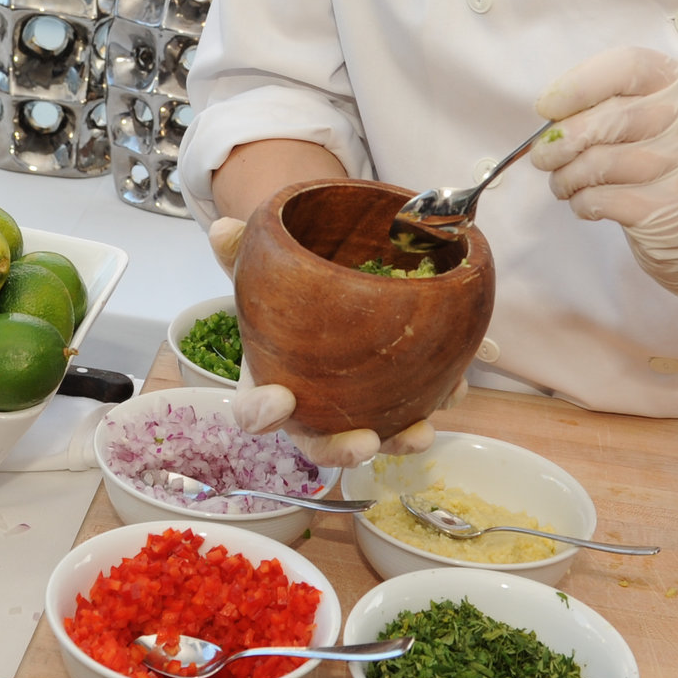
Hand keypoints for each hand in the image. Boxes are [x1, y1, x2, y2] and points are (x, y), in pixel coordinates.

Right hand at [208, 217, 463, 463]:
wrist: (323, 292)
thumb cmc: (286, 296)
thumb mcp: (261, 269)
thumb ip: (242, 254)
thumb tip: (222, 228)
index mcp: (271, 385)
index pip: (255, 411)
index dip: (262, 413)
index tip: (279, 401)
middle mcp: (312, 409)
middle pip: (319, 442)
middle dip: (341, 449)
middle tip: (365, 441)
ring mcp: (355, 409)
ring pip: (375, 437)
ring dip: (399, 440)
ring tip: (421, 432)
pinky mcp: (394, 398)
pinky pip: (415, 408)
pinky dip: (437, 400)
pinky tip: (454, 387)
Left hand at [531, 46, 677, 297]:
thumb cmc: (662, 160)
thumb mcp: (650, 117)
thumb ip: (609, 104)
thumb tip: (551, 115)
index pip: (629, 66)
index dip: (579, 84)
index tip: (546, 107)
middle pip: (612, 117)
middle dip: (563, 138)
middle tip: (543, 155)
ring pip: (602, 162)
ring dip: (567, 175)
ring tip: (562, 182)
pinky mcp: (674, 209)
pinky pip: (605, 200)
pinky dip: (582, 201)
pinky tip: (584, 201)